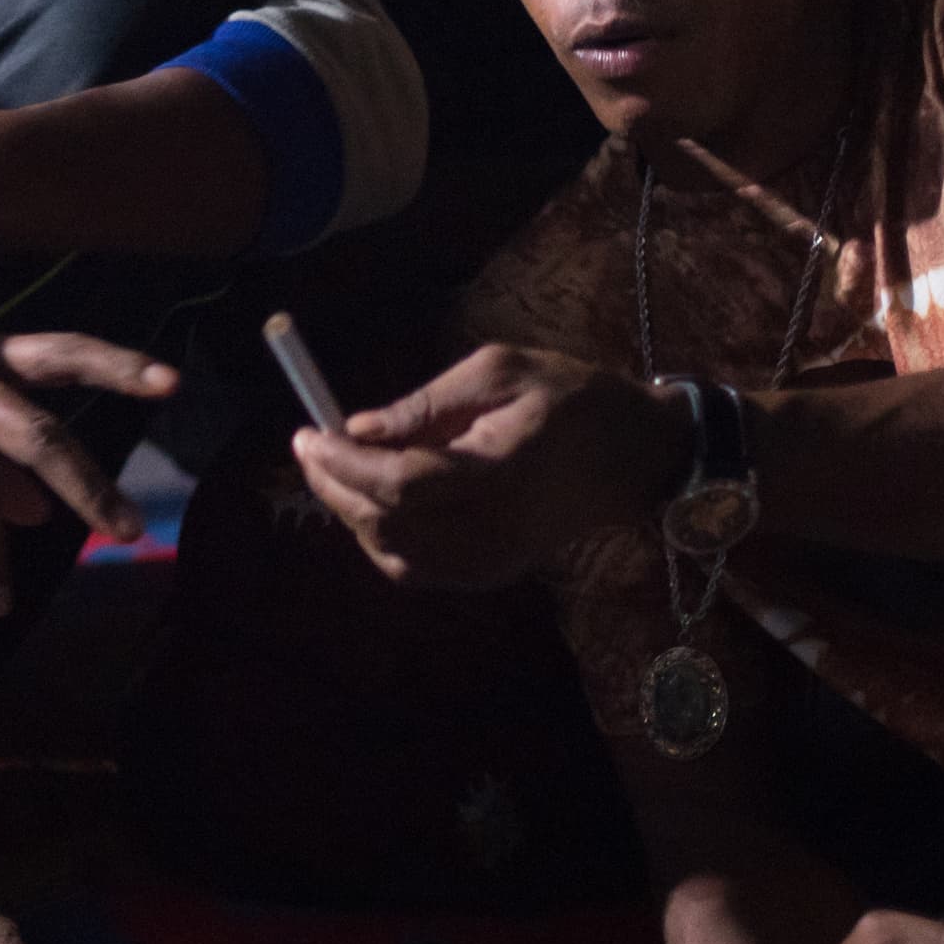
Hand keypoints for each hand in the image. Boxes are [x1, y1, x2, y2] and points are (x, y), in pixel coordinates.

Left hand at [288, 343, 684, 587]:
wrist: (636, 454)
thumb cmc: (571, 397)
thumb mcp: (500, 371)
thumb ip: (426, 404)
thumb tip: (357, 428)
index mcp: (500, 471)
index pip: (400, 485)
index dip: (343, 464)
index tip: (306, 433)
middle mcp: (494, 529)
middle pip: (387, 526)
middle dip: (334, 486)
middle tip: (309, 446)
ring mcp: (493, 561)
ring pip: (394, 556)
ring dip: (352, 513)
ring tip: (335, 466)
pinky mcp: (492, 573)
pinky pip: (418, 568)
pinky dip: (381, 537)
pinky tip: (373, 498)